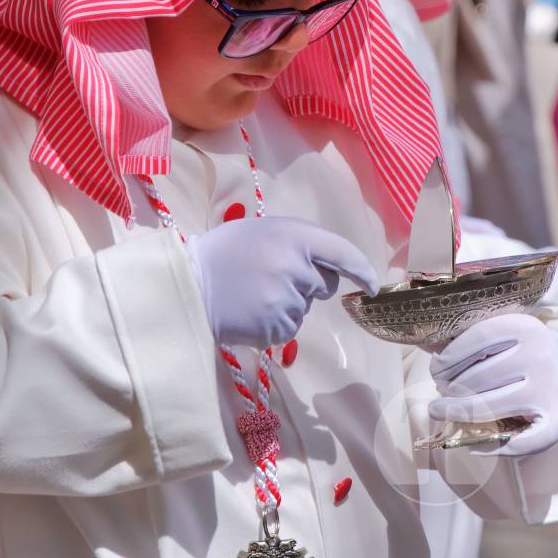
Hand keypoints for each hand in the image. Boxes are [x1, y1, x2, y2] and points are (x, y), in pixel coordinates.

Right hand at [186, 217, 378, 348]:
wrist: (186, 285)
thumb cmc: (224, 254)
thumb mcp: (262, 231)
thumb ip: (298, 242)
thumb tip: (331, 264)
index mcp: (292, 235)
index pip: (341, 252)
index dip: (361, 269)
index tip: (372, 284)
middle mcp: (294, 266)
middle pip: (323, 282)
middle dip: (308, 282)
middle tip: (270, 275)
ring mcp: (286, 299)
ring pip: (305, 306)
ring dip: (288, 302)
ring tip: (253, 293)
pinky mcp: (277, 326)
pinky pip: (291, 326)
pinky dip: (276, 321)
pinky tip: (251, 311)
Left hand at [428, 314, 557, 457]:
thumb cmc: (523, 357)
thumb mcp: (504, 337)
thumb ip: (470, 340)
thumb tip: (425, 345)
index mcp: (526, 327)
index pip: (473, 342)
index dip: (446, 360)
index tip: (436, 370)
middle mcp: (541, 356)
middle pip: (474, 379)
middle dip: (448, 390)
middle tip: (440, 394)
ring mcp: (551, 390)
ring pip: (485, 408)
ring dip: (455, 414)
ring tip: (441, 411)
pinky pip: (513, 443)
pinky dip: (488, 447)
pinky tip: (472, 443)